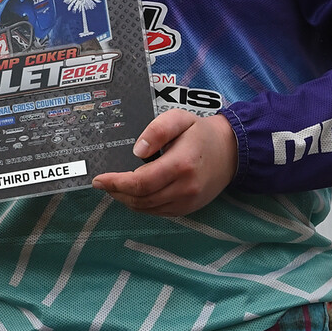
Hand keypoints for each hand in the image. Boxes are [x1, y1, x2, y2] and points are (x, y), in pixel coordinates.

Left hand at [93, 111, 237, 215]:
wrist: (232, 151)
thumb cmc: (201, 132)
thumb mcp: (179, 119)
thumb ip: (157, 130)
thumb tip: (137, 150)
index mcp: (181, 165)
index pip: (140, 183)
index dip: (116, 183)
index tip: (99, 179)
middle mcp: (185, 188)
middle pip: (141, 199)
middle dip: (117, 192)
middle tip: (103, 183)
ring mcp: (188, 201)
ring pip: (148, 208)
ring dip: (127, 200)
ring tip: (115, 188)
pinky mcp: (189, 208)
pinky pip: (159, 211)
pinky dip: (142, 205)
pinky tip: (133, 194)